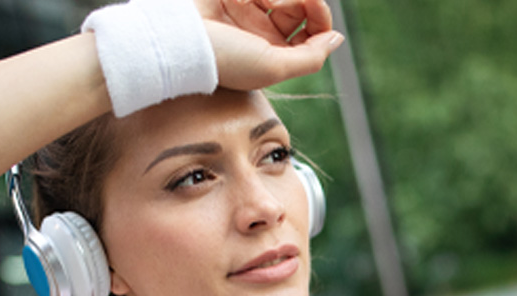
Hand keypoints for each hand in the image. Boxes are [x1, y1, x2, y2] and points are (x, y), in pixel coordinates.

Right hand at [197, 0, 341, 89]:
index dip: (320, 18)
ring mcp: (246, 11)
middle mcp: (262, 33)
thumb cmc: (225, 59)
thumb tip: (337, 39)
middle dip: (304, 1)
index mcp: (274, 55)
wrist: (179, 39)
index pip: (313, 33)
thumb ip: (311, 57)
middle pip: (300, 8)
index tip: (315, 9)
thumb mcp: (274, 67)